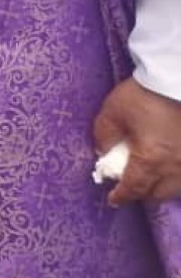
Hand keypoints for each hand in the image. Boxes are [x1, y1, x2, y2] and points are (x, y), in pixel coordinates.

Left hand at [93, 76, 180, 205]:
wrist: (176, 77)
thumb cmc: (145, 94)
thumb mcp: (113, 112)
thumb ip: (104, 136)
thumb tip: (103, 152)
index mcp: (152, 161)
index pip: (135, 189)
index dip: (122, 196)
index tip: (113, 200)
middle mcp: (176, 168)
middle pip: (158, 193)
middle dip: (142, 194)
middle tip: (129, 187)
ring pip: (176, 187)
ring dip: (161, 187)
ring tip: (149, 179)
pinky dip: (176, 177)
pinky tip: (168, 169)